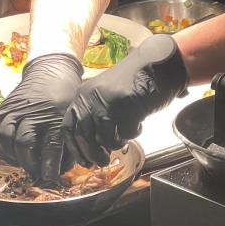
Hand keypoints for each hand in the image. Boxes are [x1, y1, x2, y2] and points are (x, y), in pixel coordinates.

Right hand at [0, 53, 82, 181]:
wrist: (51, 70)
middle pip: (24, 144)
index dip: (49, 165)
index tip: (49, 177)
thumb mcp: (71, 117)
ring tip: (23, 160)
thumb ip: (67, 142)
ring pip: (6, 138)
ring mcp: (15, 108)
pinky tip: (11, 147)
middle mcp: (33, 112)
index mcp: (55, 114)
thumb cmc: (65, 97)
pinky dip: (0, 142)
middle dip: (29, 163)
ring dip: (13, 155)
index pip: (51, 145)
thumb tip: (61, 170)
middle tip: (36, 171)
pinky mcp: (3, 108)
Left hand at [62, 35, 187, 166]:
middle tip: (103, 161)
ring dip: (114, 145)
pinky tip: (137, 126)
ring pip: (104, 138)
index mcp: (83, 94)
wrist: (156, 64)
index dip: (75, 148)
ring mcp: (107, 99)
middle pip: (84, 136)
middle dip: (93, 154)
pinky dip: (132, 134)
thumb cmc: (132, 82)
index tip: (84, 161)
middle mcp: (91, 96)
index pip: (69, 127)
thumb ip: (94, 115)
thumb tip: (88, 149)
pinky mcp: (125, 104)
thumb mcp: (105, 96)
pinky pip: (125, 133)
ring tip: (124, 141)